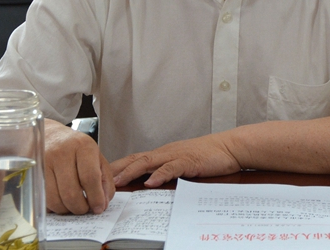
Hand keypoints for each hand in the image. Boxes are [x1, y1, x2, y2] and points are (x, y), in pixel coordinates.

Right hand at [43, 120, 114, 213]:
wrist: (50, 135)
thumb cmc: (76, 148)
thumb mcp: (96, 157)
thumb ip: (105, 180)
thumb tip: (103, 204)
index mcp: (83, 146)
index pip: (90, 177)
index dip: (96, 197)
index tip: (98, 208)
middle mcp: (61, 152)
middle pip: (71, 192)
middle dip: (80, 208)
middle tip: (85, 208)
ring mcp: (44, 162)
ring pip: (55, 200)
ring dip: (66, 210)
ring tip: (72, 204)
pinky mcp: (33, 173)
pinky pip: (43, 199)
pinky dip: (53, 207)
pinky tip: (60, 200)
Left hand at [110, 132, 241, 187]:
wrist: (229, 147)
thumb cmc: (208, 156)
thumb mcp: (184, 163)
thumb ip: (168, 170)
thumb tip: (152, 182)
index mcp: (164, 153)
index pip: (136, 158)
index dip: (119, 166)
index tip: (102, 173)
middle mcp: (166, 152)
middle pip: (136, 159)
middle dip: (118, 168)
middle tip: (99, 178)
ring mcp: (176, 155)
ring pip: (149, 162)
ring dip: (132, 171)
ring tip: (118, 181)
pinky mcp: (189, 160)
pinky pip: (171, 167)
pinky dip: (160, 174)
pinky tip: (151, 182)